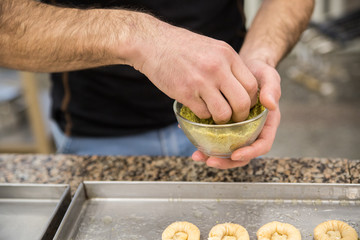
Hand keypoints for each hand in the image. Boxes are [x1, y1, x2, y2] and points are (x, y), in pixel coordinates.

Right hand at [129, 16, 257, 122]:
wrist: (153, 43)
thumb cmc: (183, 47)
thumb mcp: (212, 48)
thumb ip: (228, 66)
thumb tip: (243, 87)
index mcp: (227, 55)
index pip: (252, 85)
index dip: (251, 101)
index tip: (244, 105)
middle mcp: (217, 68)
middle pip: (242, 102)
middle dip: (240, 116)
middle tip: (234, 117)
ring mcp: (201, 82)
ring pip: (223, 113)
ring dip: (221, 119)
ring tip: (215, 114)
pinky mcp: (185, 93)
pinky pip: (203, 114)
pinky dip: (203, 115)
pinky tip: (198, 106)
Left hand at [192, 59, 280, 168]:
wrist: (245, 66)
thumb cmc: (260, 72)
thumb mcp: (269, 77)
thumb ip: (272, 90)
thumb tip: (271, 104)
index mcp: (266, 124)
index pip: (262, 145)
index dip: (250, 153)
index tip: (235, 155)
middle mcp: (252, 130)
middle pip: (242, 154)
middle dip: (226, 161)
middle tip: (209, 160)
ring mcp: (238, 129)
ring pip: (227, 150)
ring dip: (213, 155)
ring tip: (197, 155)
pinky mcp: (224, 124)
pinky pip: (216, 137)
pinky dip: (205, 140)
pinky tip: (191, 137)